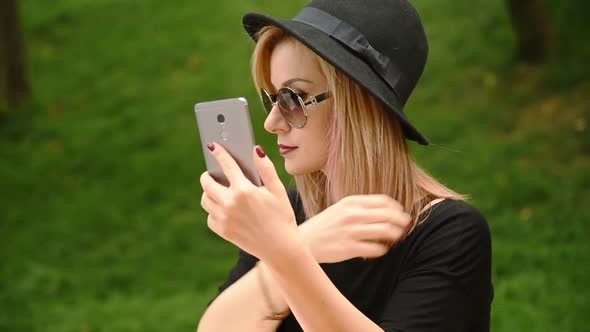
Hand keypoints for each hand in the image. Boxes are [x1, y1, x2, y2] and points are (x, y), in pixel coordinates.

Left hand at [199, 143, 297, 260]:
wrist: (281, 248)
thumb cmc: (282, 217)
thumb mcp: (277, 191)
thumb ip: (265, 168)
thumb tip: (255, 149)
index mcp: (244, 190)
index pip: (227, 165)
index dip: (219, 153)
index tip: (212, 146)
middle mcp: (230, 204)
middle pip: (207, 183)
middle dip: (208, 175)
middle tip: (213, 174)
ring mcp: (224, 218)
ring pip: (205, 200)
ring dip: (209, 193)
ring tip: (219, 191)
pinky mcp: (222, 231)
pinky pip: (210, 216)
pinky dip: (214, 211)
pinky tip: (225, 209)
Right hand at [298, 195, 410, 262]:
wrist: (304, 242)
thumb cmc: (324, 226)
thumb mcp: (339, 209)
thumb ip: (359, 207)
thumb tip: (385, 211)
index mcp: (351, 202)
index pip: (383, 201)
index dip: (396, 207)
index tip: (401, 213)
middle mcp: (352, 214)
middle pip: (388, 215)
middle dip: (401, 221)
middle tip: (406, 226)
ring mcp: (351, 231)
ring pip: (386, 231)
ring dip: (395, 235)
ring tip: (396, 238)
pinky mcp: (350, 248)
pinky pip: (376, 249)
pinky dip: (382, 249)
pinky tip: (381, 249)